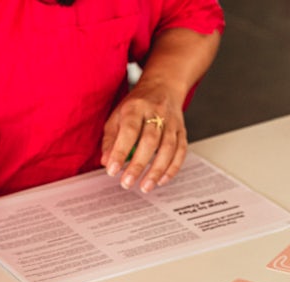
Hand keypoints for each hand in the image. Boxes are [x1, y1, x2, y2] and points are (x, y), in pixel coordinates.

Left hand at [100, 78, 186, 193]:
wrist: (163, 86)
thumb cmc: (137, 104)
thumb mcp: (117, 115)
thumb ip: (111, 139)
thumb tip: (106, 162)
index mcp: (135, 107)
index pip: (128, 131)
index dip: (120, 152)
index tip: (112, 170)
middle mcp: (156, 113)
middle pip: (150, 141)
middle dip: (138, 165)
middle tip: (127, 183)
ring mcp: (172, 122)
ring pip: (168, 148)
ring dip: (156, 170)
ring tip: (145, 187)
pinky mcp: (182, 130)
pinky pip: (181, 151)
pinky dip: (172, 168)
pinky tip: (162, 180)